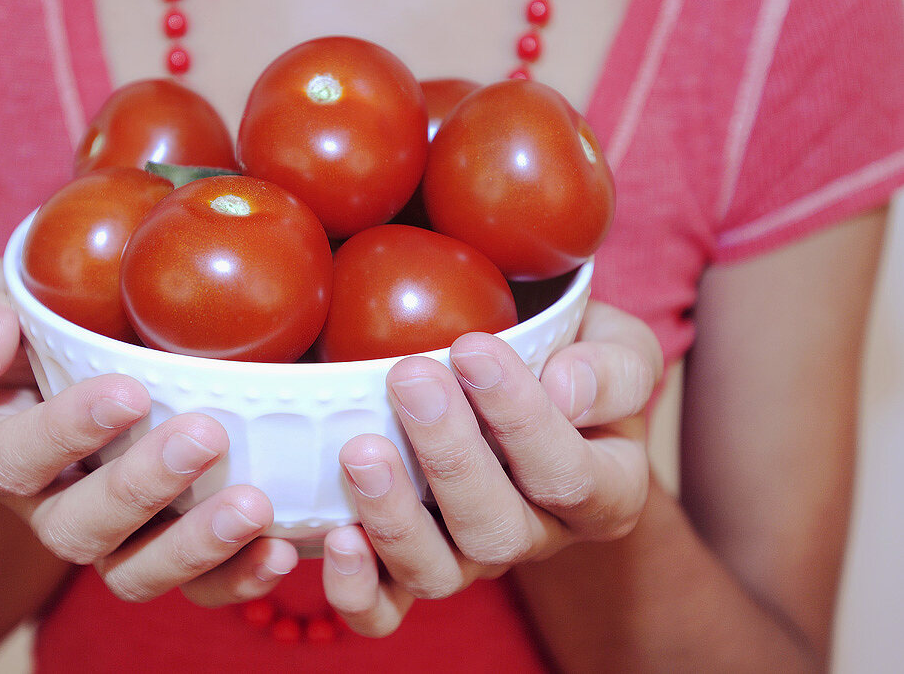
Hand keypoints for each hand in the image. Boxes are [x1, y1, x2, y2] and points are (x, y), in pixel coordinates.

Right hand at [0, 260, 298, 605]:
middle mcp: (44, 507)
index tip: (130, 392)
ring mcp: (107, 537)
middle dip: (141, 488)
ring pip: (133, 573)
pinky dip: (235, 579)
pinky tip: (277, 550)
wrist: (81, 361)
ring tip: (254, 506)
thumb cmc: (34, 327)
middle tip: (205, 436)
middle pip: (78, 529)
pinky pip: (192, 587)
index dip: (66, 433)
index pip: (13, 457)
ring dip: (195, 545)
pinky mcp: (162, 549)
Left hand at [319, 301, 661, 636]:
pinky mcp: (412, 569)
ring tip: (361, 452)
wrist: (522, 376)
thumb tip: (566, 390)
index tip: (473, 348)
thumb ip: (614, 370)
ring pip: (439, 574)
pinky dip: (358, 588)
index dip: (520, 417)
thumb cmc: (571, 358)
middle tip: (409, 378)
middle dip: (449, 455)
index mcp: (604, 491)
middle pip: (497, 530)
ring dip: (396, 518)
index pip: (569, 474)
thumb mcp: (619, 348)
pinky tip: (338, 537)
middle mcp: (538, 536)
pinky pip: (387, 609)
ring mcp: (472, 560)